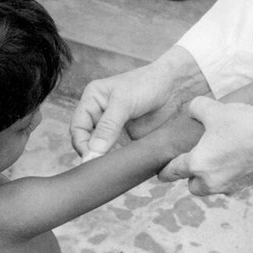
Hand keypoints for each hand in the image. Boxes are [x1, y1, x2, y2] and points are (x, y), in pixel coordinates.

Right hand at [70, 47, 206, 157]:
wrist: (175, 87)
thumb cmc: (147, 84)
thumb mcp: (124, 102)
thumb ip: (108, 127)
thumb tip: (92, 152)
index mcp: (92, 100)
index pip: (77, 127)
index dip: (81, 143)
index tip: (89, 157)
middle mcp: (100, 115)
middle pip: (86, 141)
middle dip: (91, 153)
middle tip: (99, 166)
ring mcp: (114, 128)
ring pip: (101, 150)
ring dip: (104, 159)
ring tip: (110, 169)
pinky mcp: (127, 139)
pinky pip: (117, 154)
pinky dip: (117, 161)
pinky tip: (121, 166)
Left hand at [158, 97, 252, 194]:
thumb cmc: (244, 125)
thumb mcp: (214, 109)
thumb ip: (195, 108)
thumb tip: (190, 110)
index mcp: (197, 164)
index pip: (173, 171)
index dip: (164, 171)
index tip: (159, 173)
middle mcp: (210, 180)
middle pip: (192, 185)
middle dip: (190, 176)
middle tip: (194, 158)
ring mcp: (228, 185)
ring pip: (210, 187)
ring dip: (209, 177)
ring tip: (215, 156)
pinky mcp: (244, 185)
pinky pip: (227, 184)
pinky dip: (226, 175)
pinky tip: (233, 157)